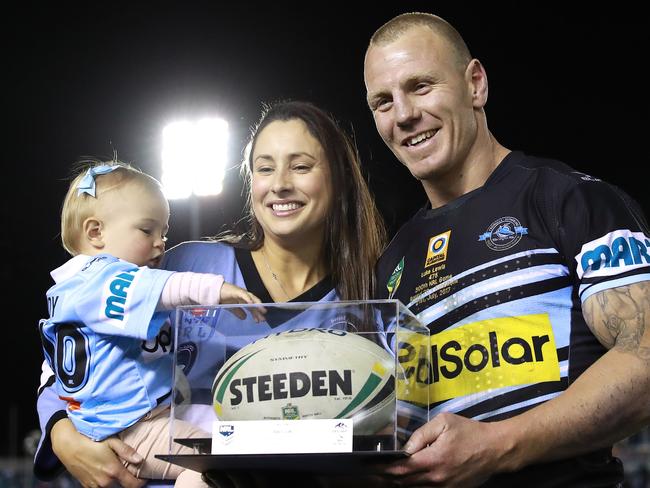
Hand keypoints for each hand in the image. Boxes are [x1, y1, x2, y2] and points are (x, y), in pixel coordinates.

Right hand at [51, 418, 144, 487]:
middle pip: (123, 486)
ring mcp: (95, 486)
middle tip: (129, 469)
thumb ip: (127, 452)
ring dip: (116, 481)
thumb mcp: (111, 442)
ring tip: (115, 469)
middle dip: (128, 479)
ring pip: (111, 487)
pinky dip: (105, 482)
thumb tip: (140, 460)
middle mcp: (105, 482)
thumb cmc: (91, 441)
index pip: (133, 484)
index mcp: (113, 471)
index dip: (140, 481)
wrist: (68, 445)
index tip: (142, 476)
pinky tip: (104, 472)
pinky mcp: (86, 486)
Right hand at [220, 282, 264, 321]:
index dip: (257, 313)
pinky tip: (251, 304)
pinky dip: (248, 299)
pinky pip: (244, 295)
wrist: (215, 291)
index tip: (261, 320)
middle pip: (254, 303)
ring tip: (262, 311)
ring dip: (257, 305)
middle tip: (263, 319)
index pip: (252, 307)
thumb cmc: (224, 298)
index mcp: (244, 300)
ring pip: (252, 299)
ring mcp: (242, 293)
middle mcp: (245, 296)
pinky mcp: (237, 291)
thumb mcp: (232, 307)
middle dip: (259, 311)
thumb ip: (238, 312)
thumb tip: (244, 318)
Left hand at [382, 413, 502, 486]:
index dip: (383, 468)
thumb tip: (405, 447)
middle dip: (386, 478)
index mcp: (433, 460)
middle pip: (404, 482)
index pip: (400, 469)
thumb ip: (421, 434)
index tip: (371, 466)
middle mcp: (437, 478)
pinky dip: (415, 486)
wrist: (495, 450)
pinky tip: (408, 479)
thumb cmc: (470, 433)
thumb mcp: (444, 423)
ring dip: (399, 483)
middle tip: (373, 472)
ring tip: (385, 476)